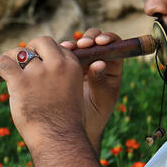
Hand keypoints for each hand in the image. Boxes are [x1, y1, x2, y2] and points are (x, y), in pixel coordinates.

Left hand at [0, 36, 86, 150]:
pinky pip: (4, 63)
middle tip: (20, 61)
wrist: (59, 139)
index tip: (36, 62)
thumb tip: (43, 72)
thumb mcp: (72, 93)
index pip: (56, 47)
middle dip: (30, 48)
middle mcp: (56, 65)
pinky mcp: (21, 81)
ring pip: (19, 52)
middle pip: (40, 42)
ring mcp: (38, 73)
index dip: (43, 53)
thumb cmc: (64, 122)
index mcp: (72, 66)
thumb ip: (62, 78)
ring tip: (5, 68)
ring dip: (10, 58)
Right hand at [61, 29, 122, 150]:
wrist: (74, 128)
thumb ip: (100, 83)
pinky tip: (53, 55)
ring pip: (76, 47)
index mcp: (111, 68)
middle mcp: (95, 62)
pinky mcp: (62, 69)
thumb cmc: (93, 117)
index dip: (107, 40)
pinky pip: (60, 56)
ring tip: (66, 48)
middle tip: (82, 44)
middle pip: (93, 42)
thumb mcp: (100, 101)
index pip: (113, 47)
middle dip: (87, 39)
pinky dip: (57, 53)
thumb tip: (99, 63)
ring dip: (71, 45)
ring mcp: (78, 65)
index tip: (100, 42)